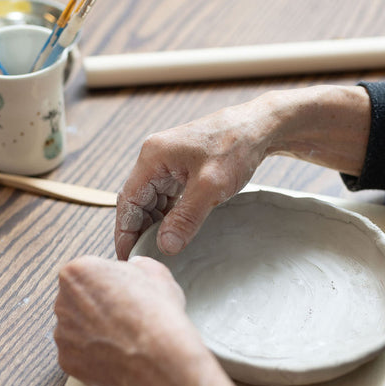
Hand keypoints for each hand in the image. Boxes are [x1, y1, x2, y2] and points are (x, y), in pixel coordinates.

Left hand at [54, 254, 195, 385]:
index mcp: (78, 271)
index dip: (110, 283)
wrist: (158, 358)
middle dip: (96, 308)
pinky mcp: (66, 360)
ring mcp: (62, 333)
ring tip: (123, 339)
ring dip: (93, 332)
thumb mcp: (157, 274)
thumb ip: (139, 264)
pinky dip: (93, 356)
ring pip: (76, 329)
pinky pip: (78, 355)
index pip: (88, 273)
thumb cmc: (157, 313)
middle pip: (78, 301)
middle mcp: (62, 301)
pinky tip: (116, 355)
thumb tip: (137, 265)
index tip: (125, 293)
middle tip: (124, 317)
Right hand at [114, 85, 370, 259]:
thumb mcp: (210, 187)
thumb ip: (185, 218)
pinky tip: (174, 232)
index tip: (127, 258)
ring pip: (151, 200)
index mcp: (152, 157)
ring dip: (153, 224)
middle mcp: (154, 158)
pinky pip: (166, 196)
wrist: (259, 126)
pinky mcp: (181, 168)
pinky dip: (167, 215)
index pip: (127, 201)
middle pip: (136, 201)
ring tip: (159, 251)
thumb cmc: (235, 148)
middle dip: (138, 230)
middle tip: (144, 259)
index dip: (124, 231)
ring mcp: (167, 162)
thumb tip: (165, 247)